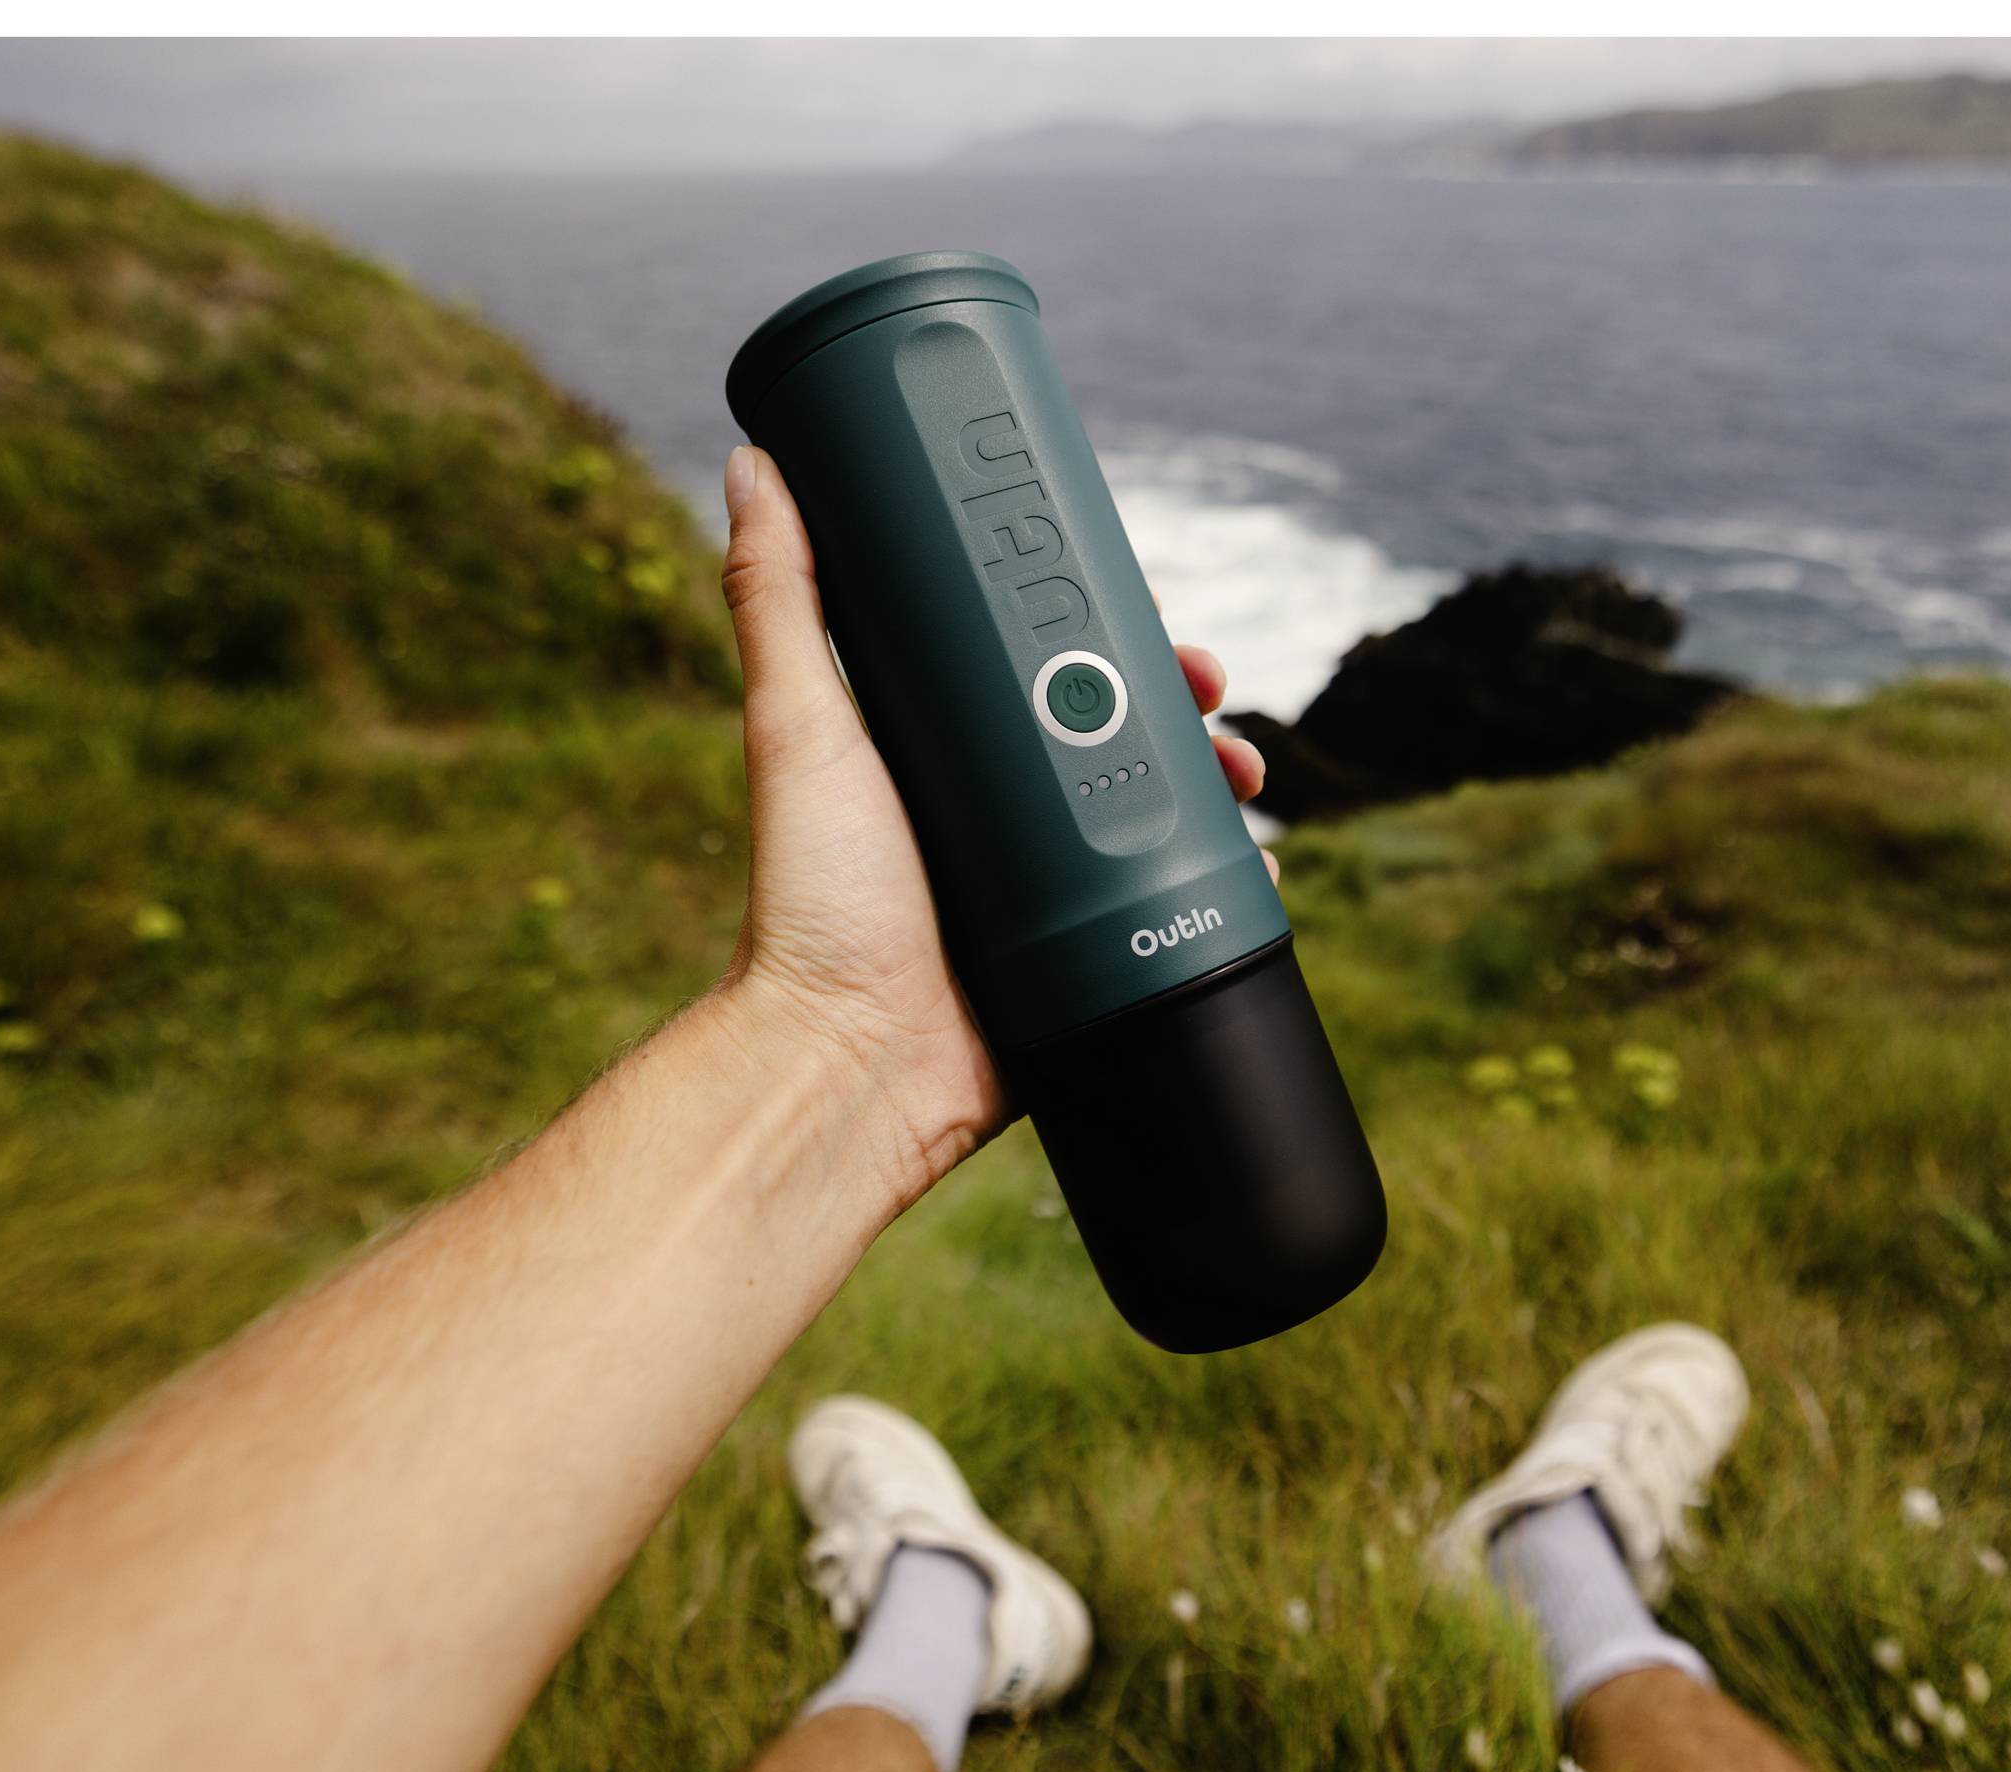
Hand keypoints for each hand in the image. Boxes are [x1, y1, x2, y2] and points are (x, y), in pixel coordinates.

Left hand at [714, 445, 1271, 1210]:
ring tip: (1245, 776)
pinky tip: (1256, 859)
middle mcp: (996, 814)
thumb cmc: (808, 903)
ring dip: (1217, 783)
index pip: (1039, 665)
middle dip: (1183, 704)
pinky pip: (1171, 911)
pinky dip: (1222, 882)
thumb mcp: (799, 730)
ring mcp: (1046, 890)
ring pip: (1158, 814)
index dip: (1106, 630)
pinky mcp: (1084, 963)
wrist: (850, 1063)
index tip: (1149, 611)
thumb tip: (754, 468)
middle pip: (1117, 730)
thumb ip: (779, 603)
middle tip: (1215, 691)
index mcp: (939, 752)